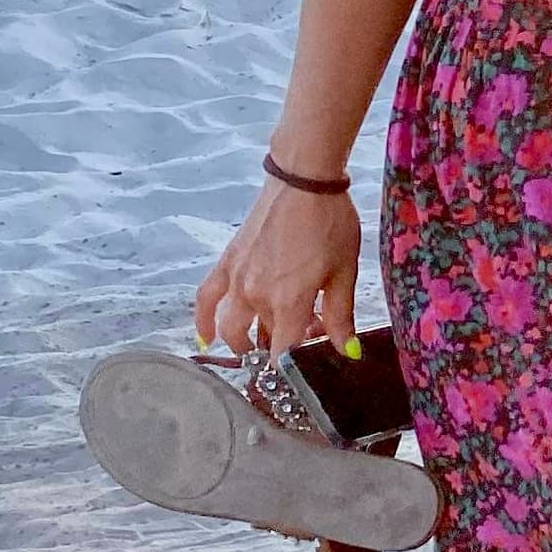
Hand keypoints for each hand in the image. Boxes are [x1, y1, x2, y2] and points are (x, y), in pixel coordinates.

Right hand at [193, 179, 362, 356]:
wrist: (304, 183)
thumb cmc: (331, 224)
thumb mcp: (345, 273)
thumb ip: (341, 316)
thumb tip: (348, 352)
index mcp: (288, 302)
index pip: (283, 354)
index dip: (293, 368)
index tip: (305, 368)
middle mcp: (256, 296)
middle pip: (263, 338)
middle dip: (281, 344)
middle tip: (303, 333)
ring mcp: (237, 279)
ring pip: (232, 326)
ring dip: (245, 340)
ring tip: (261, 340)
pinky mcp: (227, 262)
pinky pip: (207, 298)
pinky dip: (204, 321)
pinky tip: (206, 338)